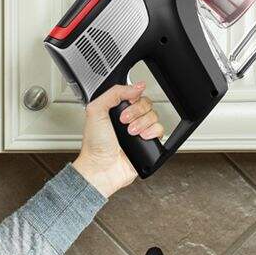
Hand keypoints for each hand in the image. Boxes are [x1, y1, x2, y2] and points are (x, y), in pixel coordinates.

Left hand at [76, 81, 163, 195]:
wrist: (101, 168)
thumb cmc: (95, 145)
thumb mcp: (96, 110)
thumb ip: (114, 93)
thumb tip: (136, 86)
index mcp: (116, 109)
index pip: (134, 94)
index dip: (131, 99)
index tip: (123, 108)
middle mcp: (129, 119)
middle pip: (146, 104)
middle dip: (136, 112)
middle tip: (124, 122)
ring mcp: (139, 131)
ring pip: (154, 116)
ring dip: (143, 123)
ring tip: (131, 133)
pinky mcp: (148, 143)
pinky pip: (160, 130)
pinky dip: (153, 132)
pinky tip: (142, 137)